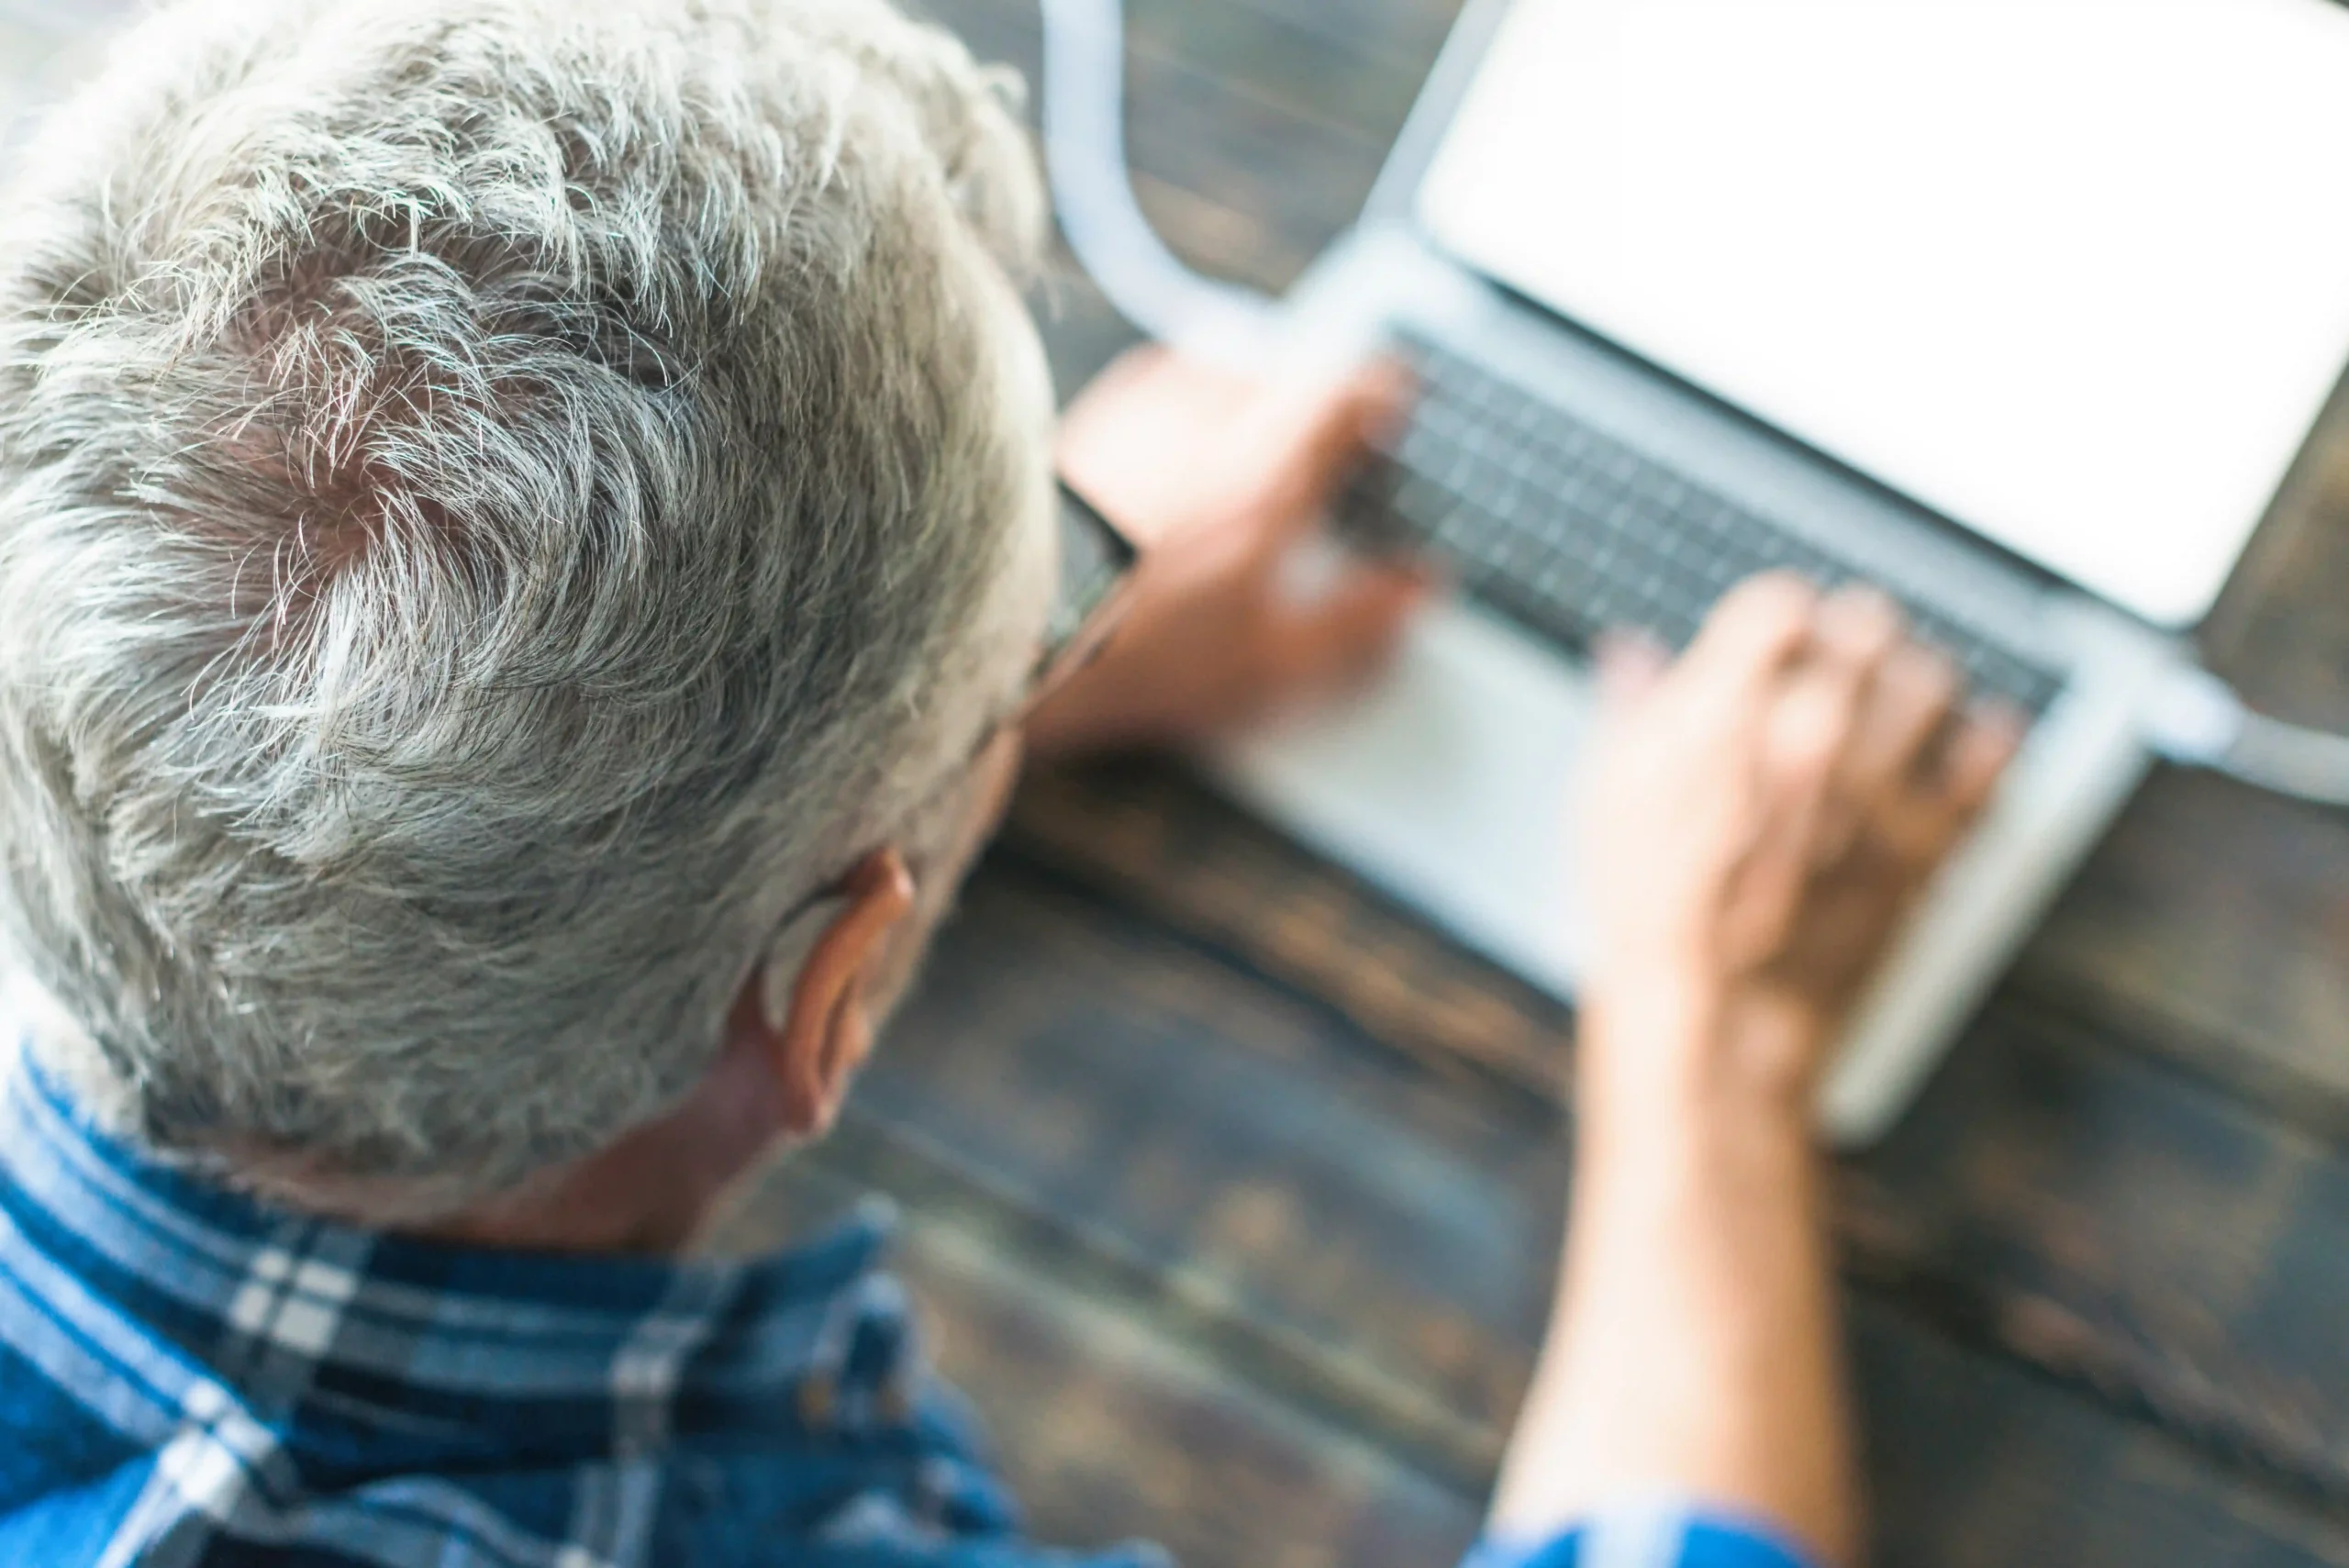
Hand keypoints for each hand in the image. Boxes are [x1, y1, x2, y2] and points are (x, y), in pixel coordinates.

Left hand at [1022, 347, 1430, 757]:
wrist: (1004, 626)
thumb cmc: (1135, 650)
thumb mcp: (1267, 661)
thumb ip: (1355, 620)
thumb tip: (1420, 588)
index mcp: (1268, 470)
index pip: (1350, 388)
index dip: (1384, 393)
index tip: (1398, 406)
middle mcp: (1209, 417)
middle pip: (1288, 370)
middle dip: (1315, 403)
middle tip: (1329, 444)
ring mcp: (1145, 407)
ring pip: (1224, 368)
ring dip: (1250, 395)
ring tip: (1255, 446)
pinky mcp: (1093, 415)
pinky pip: (1160, 381)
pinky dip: (1187, 400)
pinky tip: (1180, 445)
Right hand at [1579, 575, 2020, 1113]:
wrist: (1719, 1020)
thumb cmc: (1654, 918)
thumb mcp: (1608, 800)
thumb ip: (1634, 711)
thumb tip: (1634, 658)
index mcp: (1729, 708)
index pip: (1781, 606)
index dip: (1779, 621)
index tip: (1777, 638)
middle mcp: (1812, 731)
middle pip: (1865, 629)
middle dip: (1852, 638)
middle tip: (1848, 649)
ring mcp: (1877, 786)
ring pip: (1931, 683)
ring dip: (1915, 681)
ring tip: (1904, 694)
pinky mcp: (1925, 842)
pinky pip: (1986, 763)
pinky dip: (1984, 744)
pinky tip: (1977, 737)